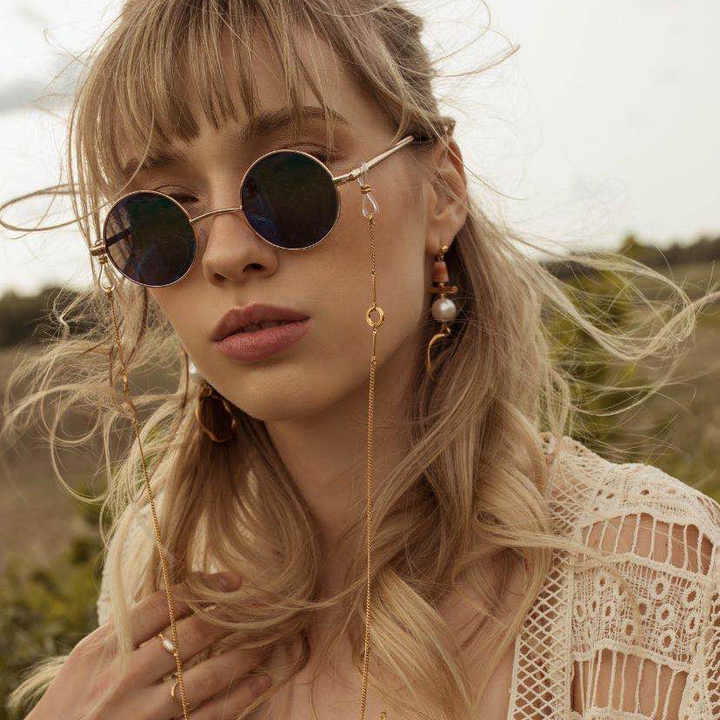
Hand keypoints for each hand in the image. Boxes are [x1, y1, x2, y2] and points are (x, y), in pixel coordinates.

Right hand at [26, 571, 272, 719]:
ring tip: (270, 640)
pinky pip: (208, 717)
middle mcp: (124, 678)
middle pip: (193, 634)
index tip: (232, 580)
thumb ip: (127, 629)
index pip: (163, 603)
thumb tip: (175, 594)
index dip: (204, 587)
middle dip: (233, 616)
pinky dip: (240, 698)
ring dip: (245, 655)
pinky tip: (260, 683)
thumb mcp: (87, 659)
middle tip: (265, 604)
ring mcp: (142, 714)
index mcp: (106, 648)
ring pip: (208, 677)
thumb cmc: (70, 704)